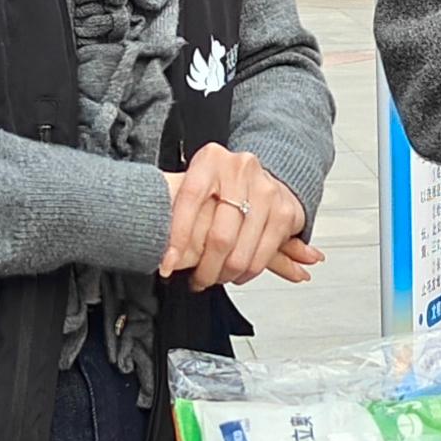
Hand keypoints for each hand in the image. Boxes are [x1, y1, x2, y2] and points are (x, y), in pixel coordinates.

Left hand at [161, 146, 308, 292]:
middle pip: (219, 234)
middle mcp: (240, 170)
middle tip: (197, 280)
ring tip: (213, 278)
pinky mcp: (285, 211)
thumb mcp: (191, 185)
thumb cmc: (217, 186)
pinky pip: (264, 255)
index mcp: (210, 160)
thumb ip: (175, 210)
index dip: (176, 237)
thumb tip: (156, 248)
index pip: (189, 200)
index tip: (167, 264)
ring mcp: (266, 190)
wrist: (256, 176)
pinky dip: (248, 272)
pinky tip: (236, 274)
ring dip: (225, 275)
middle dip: (205, 269)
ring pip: (241, 251)